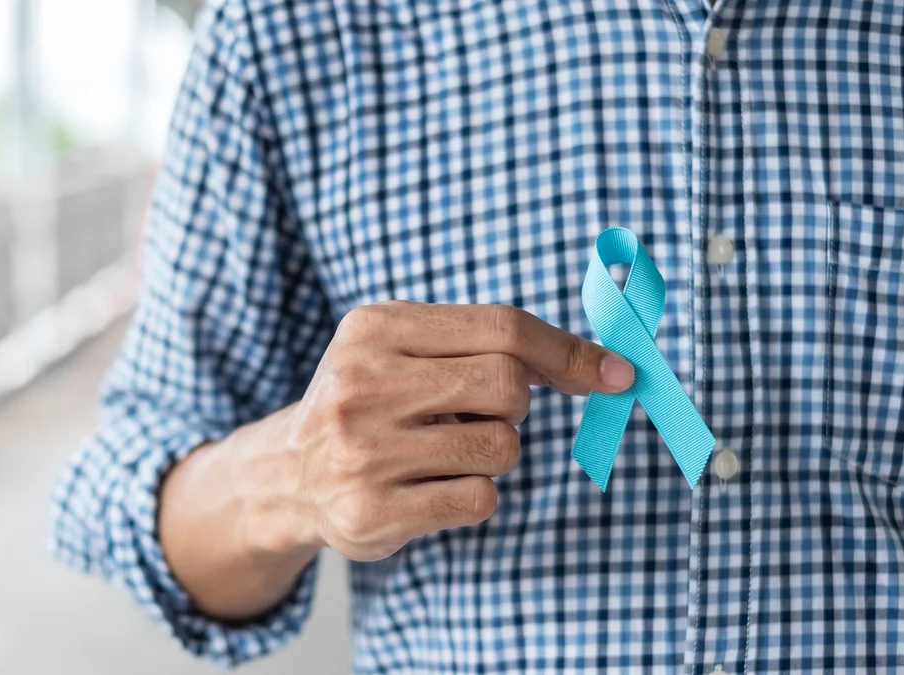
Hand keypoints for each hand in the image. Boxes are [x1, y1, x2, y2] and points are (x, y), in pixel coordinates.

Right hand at [272, 301, 633, 561]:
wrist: (289, 472)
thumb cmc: (370, 401)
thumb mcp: (405, 347)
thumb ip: (486, 343)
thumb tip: (601, 365)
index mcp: (374, 328)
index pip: (501, 328)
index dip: (568, 351)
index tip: (615, 373)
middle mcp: (361, 385)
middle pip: (507, 385)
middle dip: (517, 404)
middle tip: (480, 413)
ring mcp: (363, 452)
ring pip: (501, 447)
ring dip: (494, 452)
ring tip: (443, 451)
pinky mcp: (373, 512)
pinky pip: (481, 499)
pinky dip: (474, 493)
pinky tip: (430, 487)